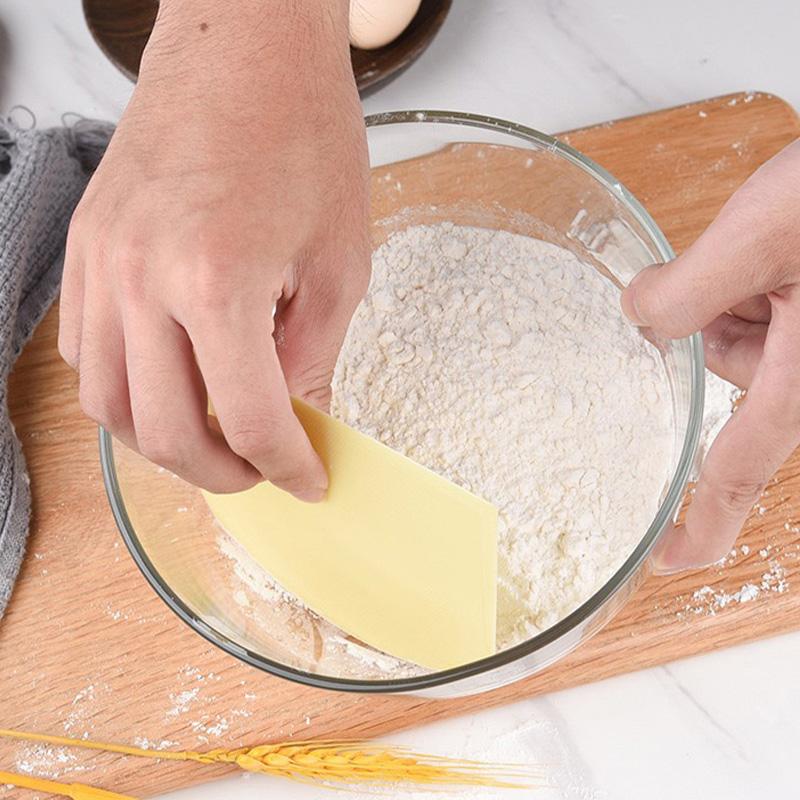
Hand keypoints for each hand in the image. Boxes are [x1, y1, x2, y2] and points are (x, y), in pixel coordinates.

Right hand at [59, 0, 369, 499]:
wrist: (244, 46)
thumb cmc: (303, 134)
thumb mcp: (338, 259)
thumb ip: (314, 353)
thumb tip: (300, 419)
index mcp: (217, 280)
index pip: (250, 417)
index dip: (287, 465)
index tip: (309, 480)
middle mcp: (142, 279)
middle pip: (168, 430)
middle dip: (224, 473)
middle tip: (263, 473)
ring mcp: (101, 264)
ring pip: (111, 406)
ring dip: (166, 445)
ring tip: (217, 444)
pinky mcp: (86, 249)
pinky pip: (86, 354)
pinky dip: (128, 394)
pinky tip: (170, 389)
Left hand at [621, 138, 799, 570]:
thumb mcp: (759, 236)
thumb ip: (685, 290)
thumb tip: (640, 313)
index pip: (739, 469)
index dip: (705, 522)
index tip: (671, 559)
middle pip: (733, 377)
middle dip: (714, 323)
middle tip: (743, 267)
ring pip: (747, 344)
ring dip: (732, 298)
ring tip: (768, 247)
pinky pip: (770, 318)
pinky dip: (752, 287)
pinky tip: (774, 248)